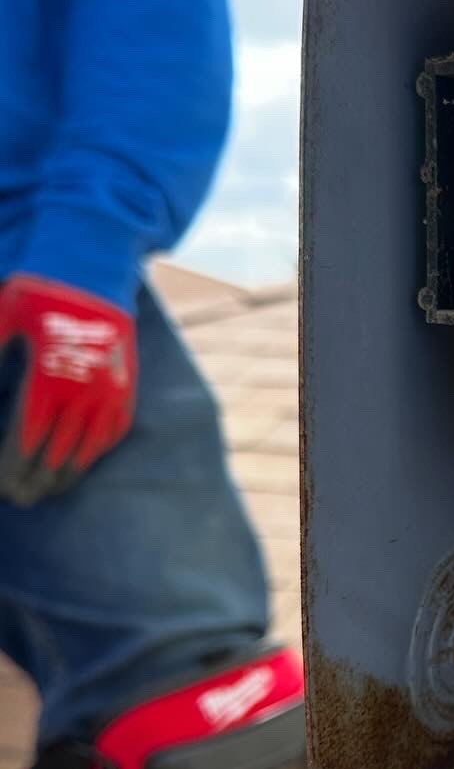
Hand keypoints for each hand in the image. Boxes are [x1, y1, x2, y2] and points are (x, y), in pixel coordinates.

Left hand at [0, 275, 136, 504]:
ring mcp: (111, 387)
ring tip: (48, 492)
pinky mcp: (126, 383)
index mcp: (50, 376)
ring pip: (89, 446)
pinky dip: (98, 451)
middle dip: (36, 480)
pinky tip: (83, 463)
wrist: (94, 268)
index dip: (12, 468)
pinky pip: (115, 429)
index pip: (28, 439)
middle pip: (58, 451)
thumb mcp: (0, 318)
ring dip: (67, 474)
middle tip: (20, 499)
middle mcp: (85, 389)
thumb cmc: (38, 292)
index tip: (1, 486)